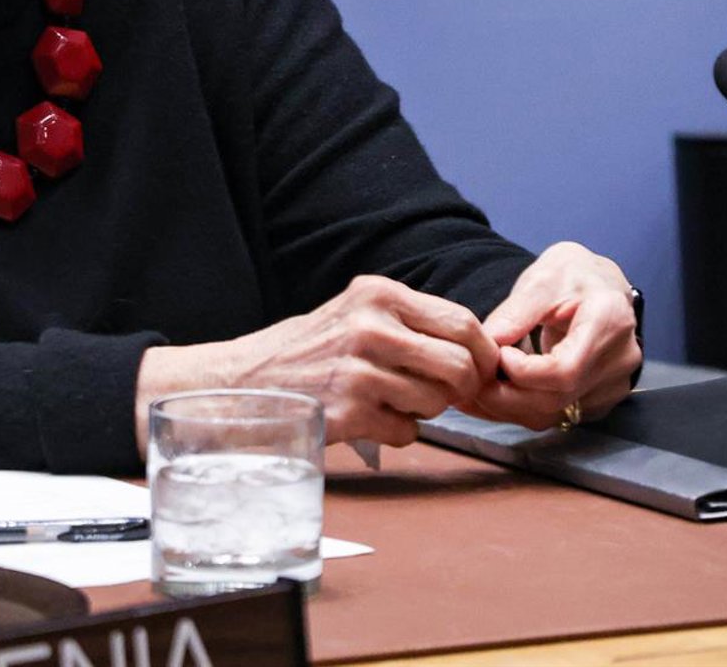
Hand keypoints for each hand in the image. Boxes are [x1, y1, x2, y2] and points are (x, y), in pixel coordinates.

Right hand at [136, 275, 500, 450]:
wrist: (243, 382)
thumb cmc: (308, 351)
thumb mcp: (356, 313)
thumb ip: (409, 322)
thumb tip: (476, 348)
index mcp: (379, 294)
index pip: (462, 321)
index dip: (483, 352)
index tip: (483, 369)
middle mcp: (371, 327)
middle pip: (459, 365)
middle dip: (463, 387)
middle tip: (450, 395)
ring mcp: (359, 372)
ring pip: (436, 402)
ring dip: (425, 411)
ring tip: (393, 401)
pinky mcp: (349, 413)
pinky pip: (407, 431)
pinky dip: (397, 433)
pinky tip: (369, 419)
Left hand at [467, 242, 640, 430]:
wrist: (601, 286)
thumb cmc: (574, 275)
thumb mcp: (544, 277)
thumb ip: (517, 311)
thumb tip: (489, 341)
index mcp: (610, 321)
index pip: (565, 370)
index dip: (524, 372)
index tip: (497, 356)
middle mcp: (620, 359)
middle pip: (558, 398)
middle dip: (507, 396)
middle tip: (472, 380)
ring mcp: (614, 384)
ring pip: (554, 414)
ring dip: (509, 407)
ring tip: (477, 388)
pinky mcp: (601, 399)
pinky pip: (557, 416)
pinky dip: (523, 409)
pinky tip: (499, 393)